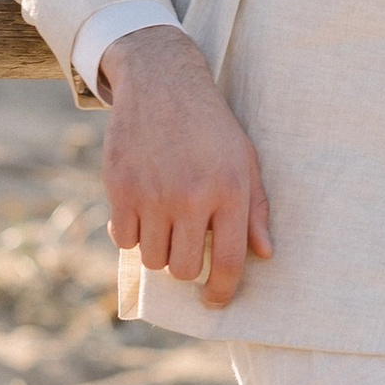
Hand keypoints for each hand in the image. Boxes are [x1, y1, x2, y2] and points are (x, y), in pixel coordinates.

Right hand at [101, 30, 273, 309]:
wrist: (162, 84)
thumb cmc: (211, 127)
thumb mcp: (245, 160)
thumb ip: (256, 209)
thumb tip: (264, 254)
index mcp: (229, 191)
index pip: (228, 262)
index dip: (222, 291)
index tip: (215, 301)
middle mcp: (191, 197)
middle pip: (183, 269)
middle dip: (186, 268)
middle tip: (187, 246)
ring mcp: (152, 194)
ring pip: (152, 259)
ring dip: (159, 251)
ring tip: (167, 224)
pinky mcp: (120, 188)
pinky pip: (123, 239)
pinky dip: (132, 234)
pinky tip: (143, 212)